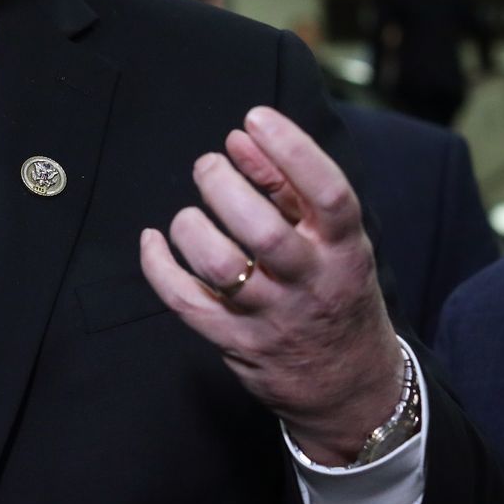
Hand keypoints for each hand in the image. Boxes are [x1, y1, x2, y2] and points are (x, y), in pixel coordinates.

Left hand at [139, 105, 402, 465]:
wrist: (351, 386)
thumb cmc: (335, 291)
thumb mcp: (334, 240)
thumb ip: (289, 187)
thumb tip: (241, 137)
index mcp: (344, 250)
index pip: (328, 193)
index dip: (291, 149)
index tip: (254, 117)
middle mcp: (312, 283)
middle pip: (264, 231)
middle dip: (224, 186)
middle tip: (208, 165)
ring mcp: (273, 318)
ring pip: (220, 267)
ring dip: (191, 227)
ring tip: (187, 214)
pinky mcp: (237, 344)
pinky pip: (186, 303)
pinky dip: (159, 268)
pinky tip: (152, 243)